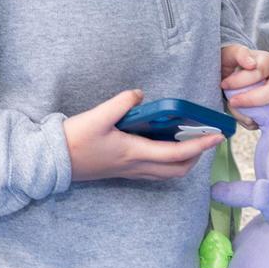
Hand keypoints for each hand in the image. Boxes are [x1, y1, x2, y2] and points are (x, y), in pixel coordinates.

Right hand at [65, 89, 221, 182]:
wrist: (52, 161)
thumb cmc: (74, 140)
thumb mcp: (97, 116)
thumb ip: (122, 103)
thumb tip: (140, 95)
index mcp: (134, 153)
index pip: (176, 154)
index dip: (199, 146)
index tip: (216, 137)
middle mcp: (135, 166)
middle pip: (177, 170)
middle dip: (196, 157)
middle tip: (206, 138)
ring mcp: (129, 171)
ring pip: (166, 172)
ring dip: (183, 160)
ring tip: (190, 140)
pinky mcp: (122, 170)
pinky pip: (154, 170)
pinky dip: (167, 161)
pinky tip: (164, 143)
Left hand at [220, 45, 268, 127]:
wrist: (227, 74)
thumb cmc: (230, 61)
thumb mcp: (231, 52)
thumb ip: (240, 53)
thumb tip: (251, 64)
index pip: (261, 72)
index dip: (241, 80)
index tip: (224, 84)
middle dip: (251, 100)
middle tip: (231, 101)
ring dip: (248, 112)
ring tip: (231, 106)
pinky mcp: (268, 111)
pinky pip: (262, 121)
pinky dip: (247, 120)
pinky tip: (236, 112)